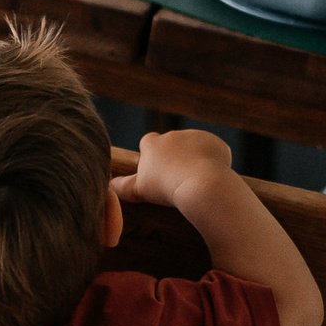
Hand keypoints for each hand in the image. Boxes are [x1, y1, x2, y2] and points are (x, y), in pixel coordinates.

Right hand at [114, 128, 235, 208]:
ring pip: (194, 147)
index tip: (157, 171)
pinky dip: (213, 162)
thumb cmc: (166, 188)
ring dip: (194, 159)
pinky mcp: (216, 142)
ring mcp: (196, 136)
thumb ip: (125, 187)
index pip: (148, 142)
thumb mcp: (141, 190)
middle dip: (175, 158)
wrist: (201, 184)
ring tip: (195, 181)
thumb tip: (110, 187)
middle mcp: (173, 135)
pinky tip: (211, 176)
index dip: (152, 156)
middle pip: (172, 144)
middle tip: (177, 180)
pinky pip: (214, 152)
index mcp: (153, 143)